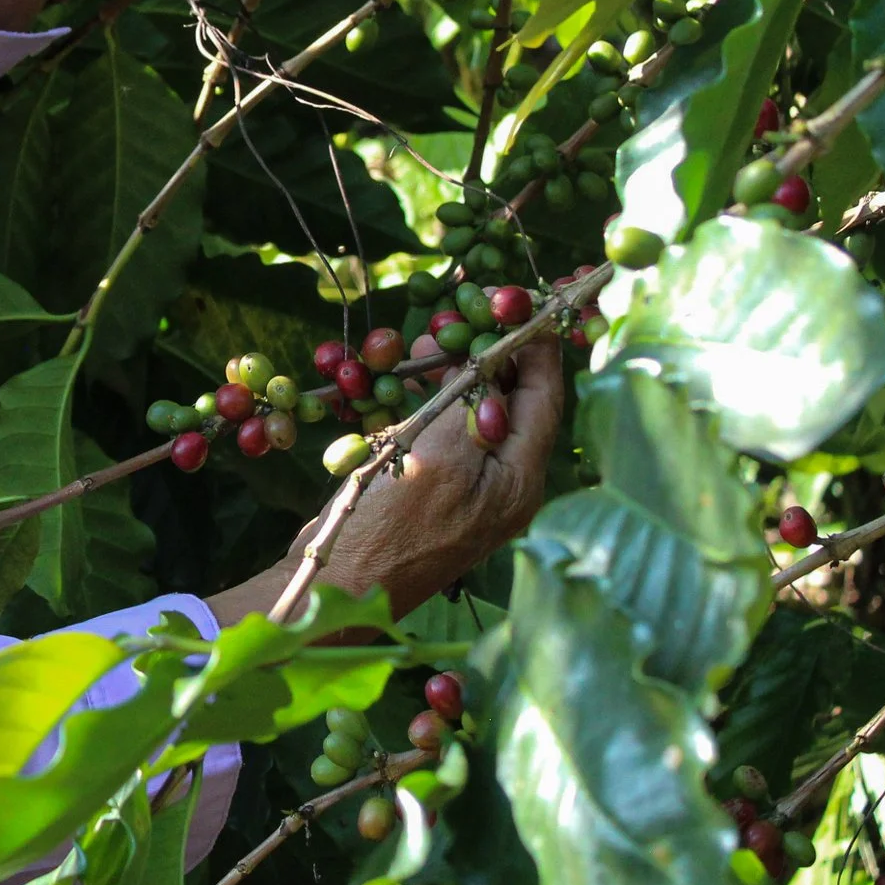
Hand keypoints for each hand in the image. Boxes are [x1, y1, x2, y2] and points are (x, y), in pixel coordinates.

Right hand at [205, 337, 567, 627]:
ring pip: (474, 414)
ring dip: (455, 374)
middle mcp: (505, 483)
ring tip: (428, 340)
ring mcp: (470, 489)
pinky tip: (409, 379)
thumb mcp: (438, 454)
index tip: (518, 299)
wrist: (340, 585)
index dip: (535, 343)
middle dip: (489, 352)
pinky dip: (430, 402)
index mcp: (520, 479)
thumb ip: (471, 401)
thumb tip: (490, 358)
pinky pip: (444, 434)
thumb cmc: (391, 525)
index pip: (544, 396)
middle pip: (512, 402)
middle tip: (461, 312)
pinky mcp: (434, 491)